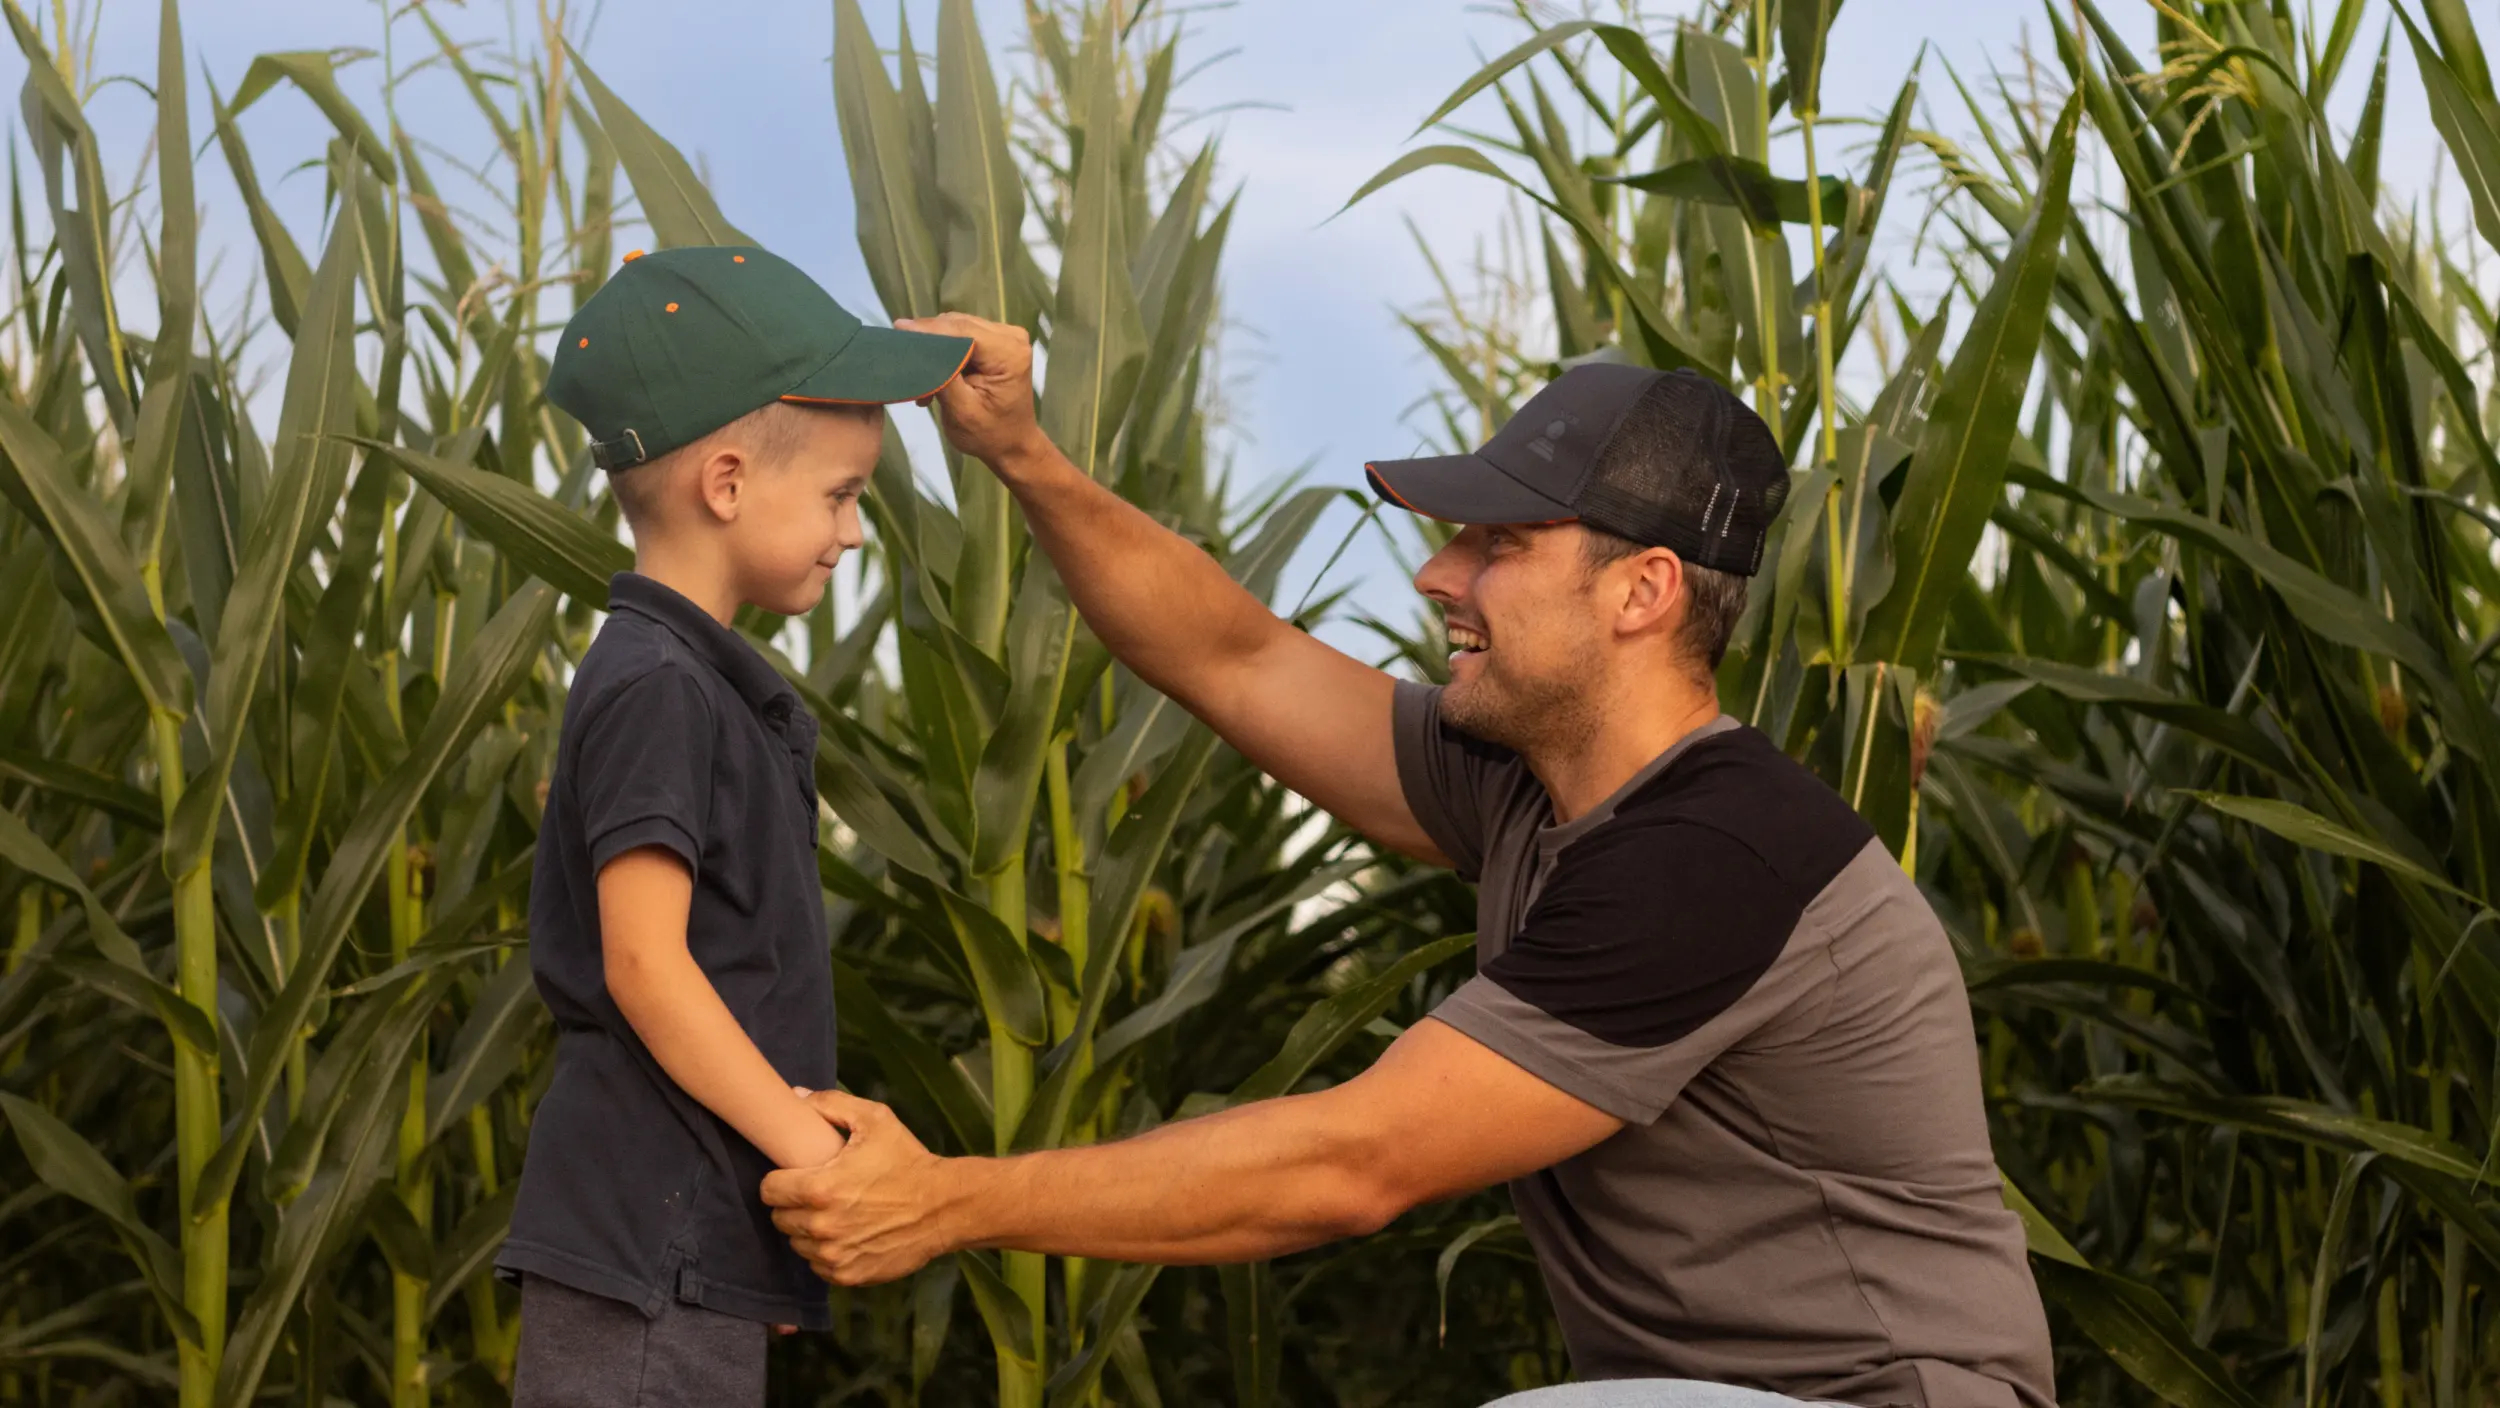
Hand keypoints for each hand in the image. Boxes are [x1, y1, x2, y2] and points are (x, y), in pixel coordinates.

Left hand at [761, 1091, 949, 1286]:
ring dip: (808, 1231)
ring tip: (834, 1214)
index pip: (769, 1190)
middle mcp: (821, 1226)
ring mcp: (834, 1255)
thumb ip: (830, 1105)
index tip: (796, 1176)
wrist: (944, 1207)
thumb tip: (796, 1096)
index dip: (780, 1179)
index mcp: (820, 1188)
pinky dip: (826, 1253)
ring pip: (797, 1243)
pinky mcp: (848, 1275)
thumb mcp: (875, 1120)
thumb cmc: (908, 1161)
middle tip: (818, 1194)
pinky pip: (818, 1266)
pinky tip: (847, 1235)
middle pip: (779, 1218)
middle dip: (793, 1205)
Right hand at [896, 313, 1050, 471]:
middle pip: (959, 325)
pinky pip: (962, 334)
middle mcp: (1011, 336)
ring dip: (935, 346)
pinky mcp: (996, 340)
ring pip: (957, 327)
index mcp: (1009, 353)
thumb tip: (915, 345)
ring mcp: (1005, 336)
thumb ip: (941, 376)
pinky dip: (944, 350)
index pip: (962, 330)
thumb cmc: (988, 434)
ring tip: (917, 370)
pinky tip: (933, 372)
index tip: (898, 330)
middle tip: (900, 353)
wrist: (1011, 444)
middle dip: (928, 338)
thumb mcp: (960, 410)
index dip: (929, 329)